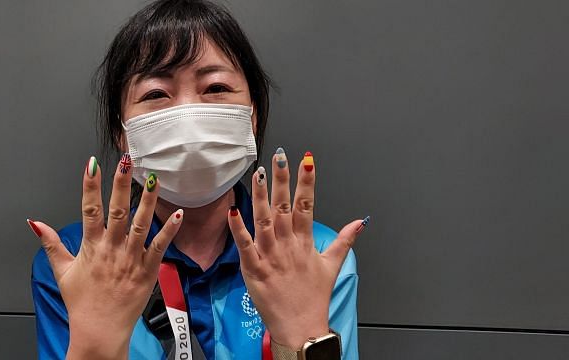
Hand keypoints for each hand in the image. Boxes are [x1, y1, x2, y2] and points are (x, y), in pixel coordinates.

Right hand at [27, 155, 181, 358]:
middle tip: (126, 162)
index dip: (90, 185)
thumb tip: (36, 224)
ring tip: (153, 179)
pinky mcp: (147, 271)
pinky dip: (168, 231)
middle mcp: (111, 250)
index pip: (89, 209)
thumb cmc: (82, 303)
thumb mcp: (62, 271)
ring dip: (147, 200)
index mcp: (91, 247)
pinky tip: (176, 215)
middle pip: (116, 211)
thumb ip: (51, 244)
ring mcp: (130, 259)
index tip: (91, 164)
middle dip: (121, 184)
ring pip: (140, 224)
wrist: (99, 331)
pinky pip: (159, 247)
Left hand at [227, 150, 366, 348]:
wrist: (301, 327)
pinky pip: (245, 245)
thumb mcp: (332, 266)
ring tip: (258, 174)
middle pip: (286, 207)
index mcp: (305, 242)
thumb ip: (344, 240)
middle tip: (280, 157)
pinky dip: (238, 228)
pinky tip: (232, 210)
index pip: (308, 205)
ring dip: (260, 196)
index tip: (307, 160)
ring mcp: (270, 256)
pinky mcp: (254, 269)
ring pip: (265, 220)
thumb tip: (359, 222)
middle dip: (283, 180)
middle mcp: (288, 245)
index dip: (307, 182)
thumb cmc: (313, 298)